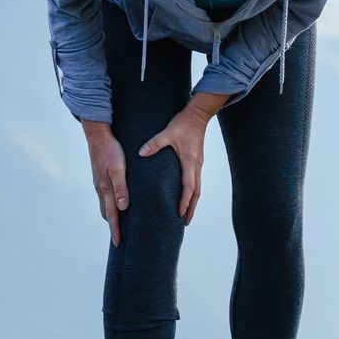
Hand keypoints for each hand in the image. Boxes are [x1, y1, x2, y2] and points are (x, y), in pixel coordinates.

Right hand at [81, 120, 127, 245]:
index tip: (118, 244)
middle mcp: (101, 189)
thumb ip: (121, 188)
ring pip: (106, 206)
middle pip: (107, 213)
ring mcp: (100, 184)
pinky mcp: (101, 178)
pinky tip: (118, 204)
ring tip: (120, 226)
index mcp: (105, 189)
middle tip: (119, 240)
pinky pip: (106, 197)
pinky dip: (112, 205)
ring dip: (112, 216)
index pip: (112, 215)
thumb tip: (123, 208)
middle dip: (113, 227)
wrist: (98, 136)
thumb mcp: (118, 169)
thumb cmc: (111, 151)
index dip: (115, 230)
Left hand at [139, 100, 221, 224]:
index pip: (188, 186)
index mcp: (189, 162)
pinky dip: (192, 193)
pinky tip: (187, 197)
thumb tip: (141, 154)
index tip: (179, 213)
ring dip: (193, 203)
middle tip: (185, 223)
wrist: (197, 115)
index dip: (184, 201)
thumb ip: (154, 144)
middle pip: (196, 193)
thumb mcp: (167, 133)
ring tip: (186, 215)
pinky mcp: (196, 161)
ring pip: (197, 189)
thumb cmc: (182, 124)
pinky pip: (196, 182)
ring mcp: (198, 164)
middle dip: (191, 208)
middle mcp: (196, 166)